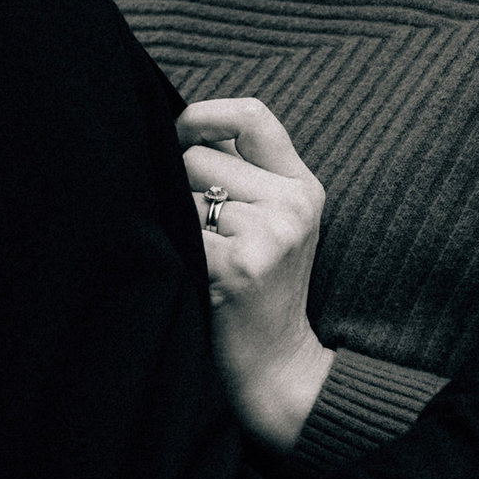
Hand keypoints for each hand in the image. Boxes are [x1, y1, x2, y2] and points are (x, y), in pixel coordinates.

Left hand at [176, 98, 335, 450]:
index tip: (178, 132)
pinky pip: (180, 230)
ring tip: (201, 259)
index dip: (203, 113)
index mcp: (303, 187)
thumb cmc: (260, 289)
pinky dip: (175, 251)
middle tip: (198, 232)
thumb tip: (178, 125)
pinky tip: (197, 278)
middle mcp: (293, 205)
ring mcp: (270, 235)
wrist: (278, 364)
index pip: (252, 115)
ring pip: (183, 193)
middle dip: (180, 187)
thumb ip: (245, 171)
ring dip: (177, 223)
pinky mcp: (240, 265)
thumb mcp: (276, 223)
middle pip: (200, 156)